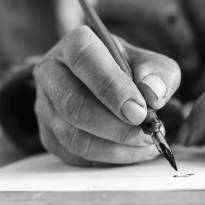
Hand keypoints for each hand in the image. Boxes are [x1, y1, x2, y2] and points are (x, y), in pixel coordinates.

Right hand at [34, 26, 180, 165]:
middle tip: (145, 135)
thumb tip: (152, 94)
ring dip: (114, 148)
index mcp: (74, 44)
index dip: (112, 88)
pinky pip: (75, 155)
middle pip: (74, 105)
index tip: (140, 112)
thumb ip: (158, 74)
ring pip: (73, 136)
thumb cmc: (128, 71)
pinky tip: (130, 153)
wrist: (107, 86)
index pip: (85, 61)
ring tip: (144, 145)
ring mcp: (45, 106)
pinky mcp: (49, 135)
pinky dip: (107, 159)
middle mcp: (51, 73)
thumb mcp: (150, 63)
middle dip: (116, 127)